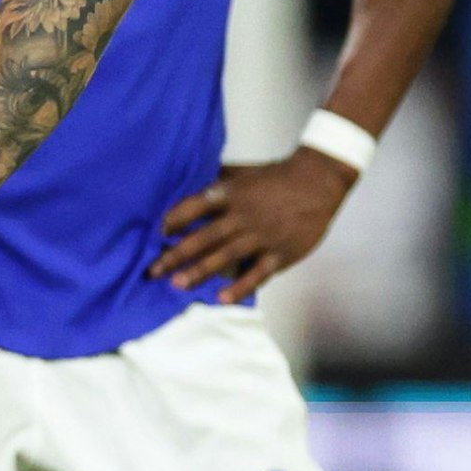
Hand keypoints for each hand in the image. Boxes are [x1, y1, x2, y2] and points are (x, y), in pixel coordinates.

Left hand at [151, 148, 357, 302]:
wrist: (317, 182)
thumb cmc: (274, 176)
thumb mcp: (241, 172)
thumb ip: (216, 181)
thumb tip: (187, 182)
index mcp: (230, 194)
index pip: (194, 207)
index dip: (174, 219)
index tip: (159, 232)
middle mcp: (242, 216)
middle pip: (203, 237)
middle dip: (175, 255)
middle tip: (153, 270)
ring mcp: (261, 236)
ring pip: (225, 257)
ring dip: (199, 272)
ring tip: (177, 284)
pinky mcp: (280, 253)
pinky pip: (257, 273)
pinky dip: (239, 287)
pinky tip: (221, 298)